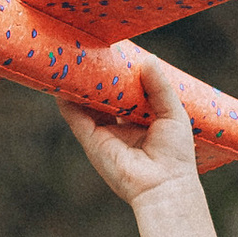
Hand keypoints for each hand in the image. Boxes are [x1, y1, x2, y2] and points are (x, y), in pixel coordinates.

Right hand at [61, 52, 197, 206]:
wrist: (165, 185)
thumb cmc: (176, 154)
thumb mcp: (173, 112)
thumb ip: (159, 86)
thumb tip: (147, 58)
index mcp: (140, 120)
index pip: (125, 93)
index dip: (118, 76)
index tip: (113, 54)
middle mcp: (120, 127)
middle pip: (102, 97)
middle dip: (96, 78)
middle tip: (89, 51)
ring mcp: (104, 134)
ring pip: (85, 104)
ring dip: (78, 85)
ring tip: (71, 60)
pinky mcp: (92, 142)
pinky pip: (75, 117)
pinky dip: (66, 100)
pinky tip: (61, 82)